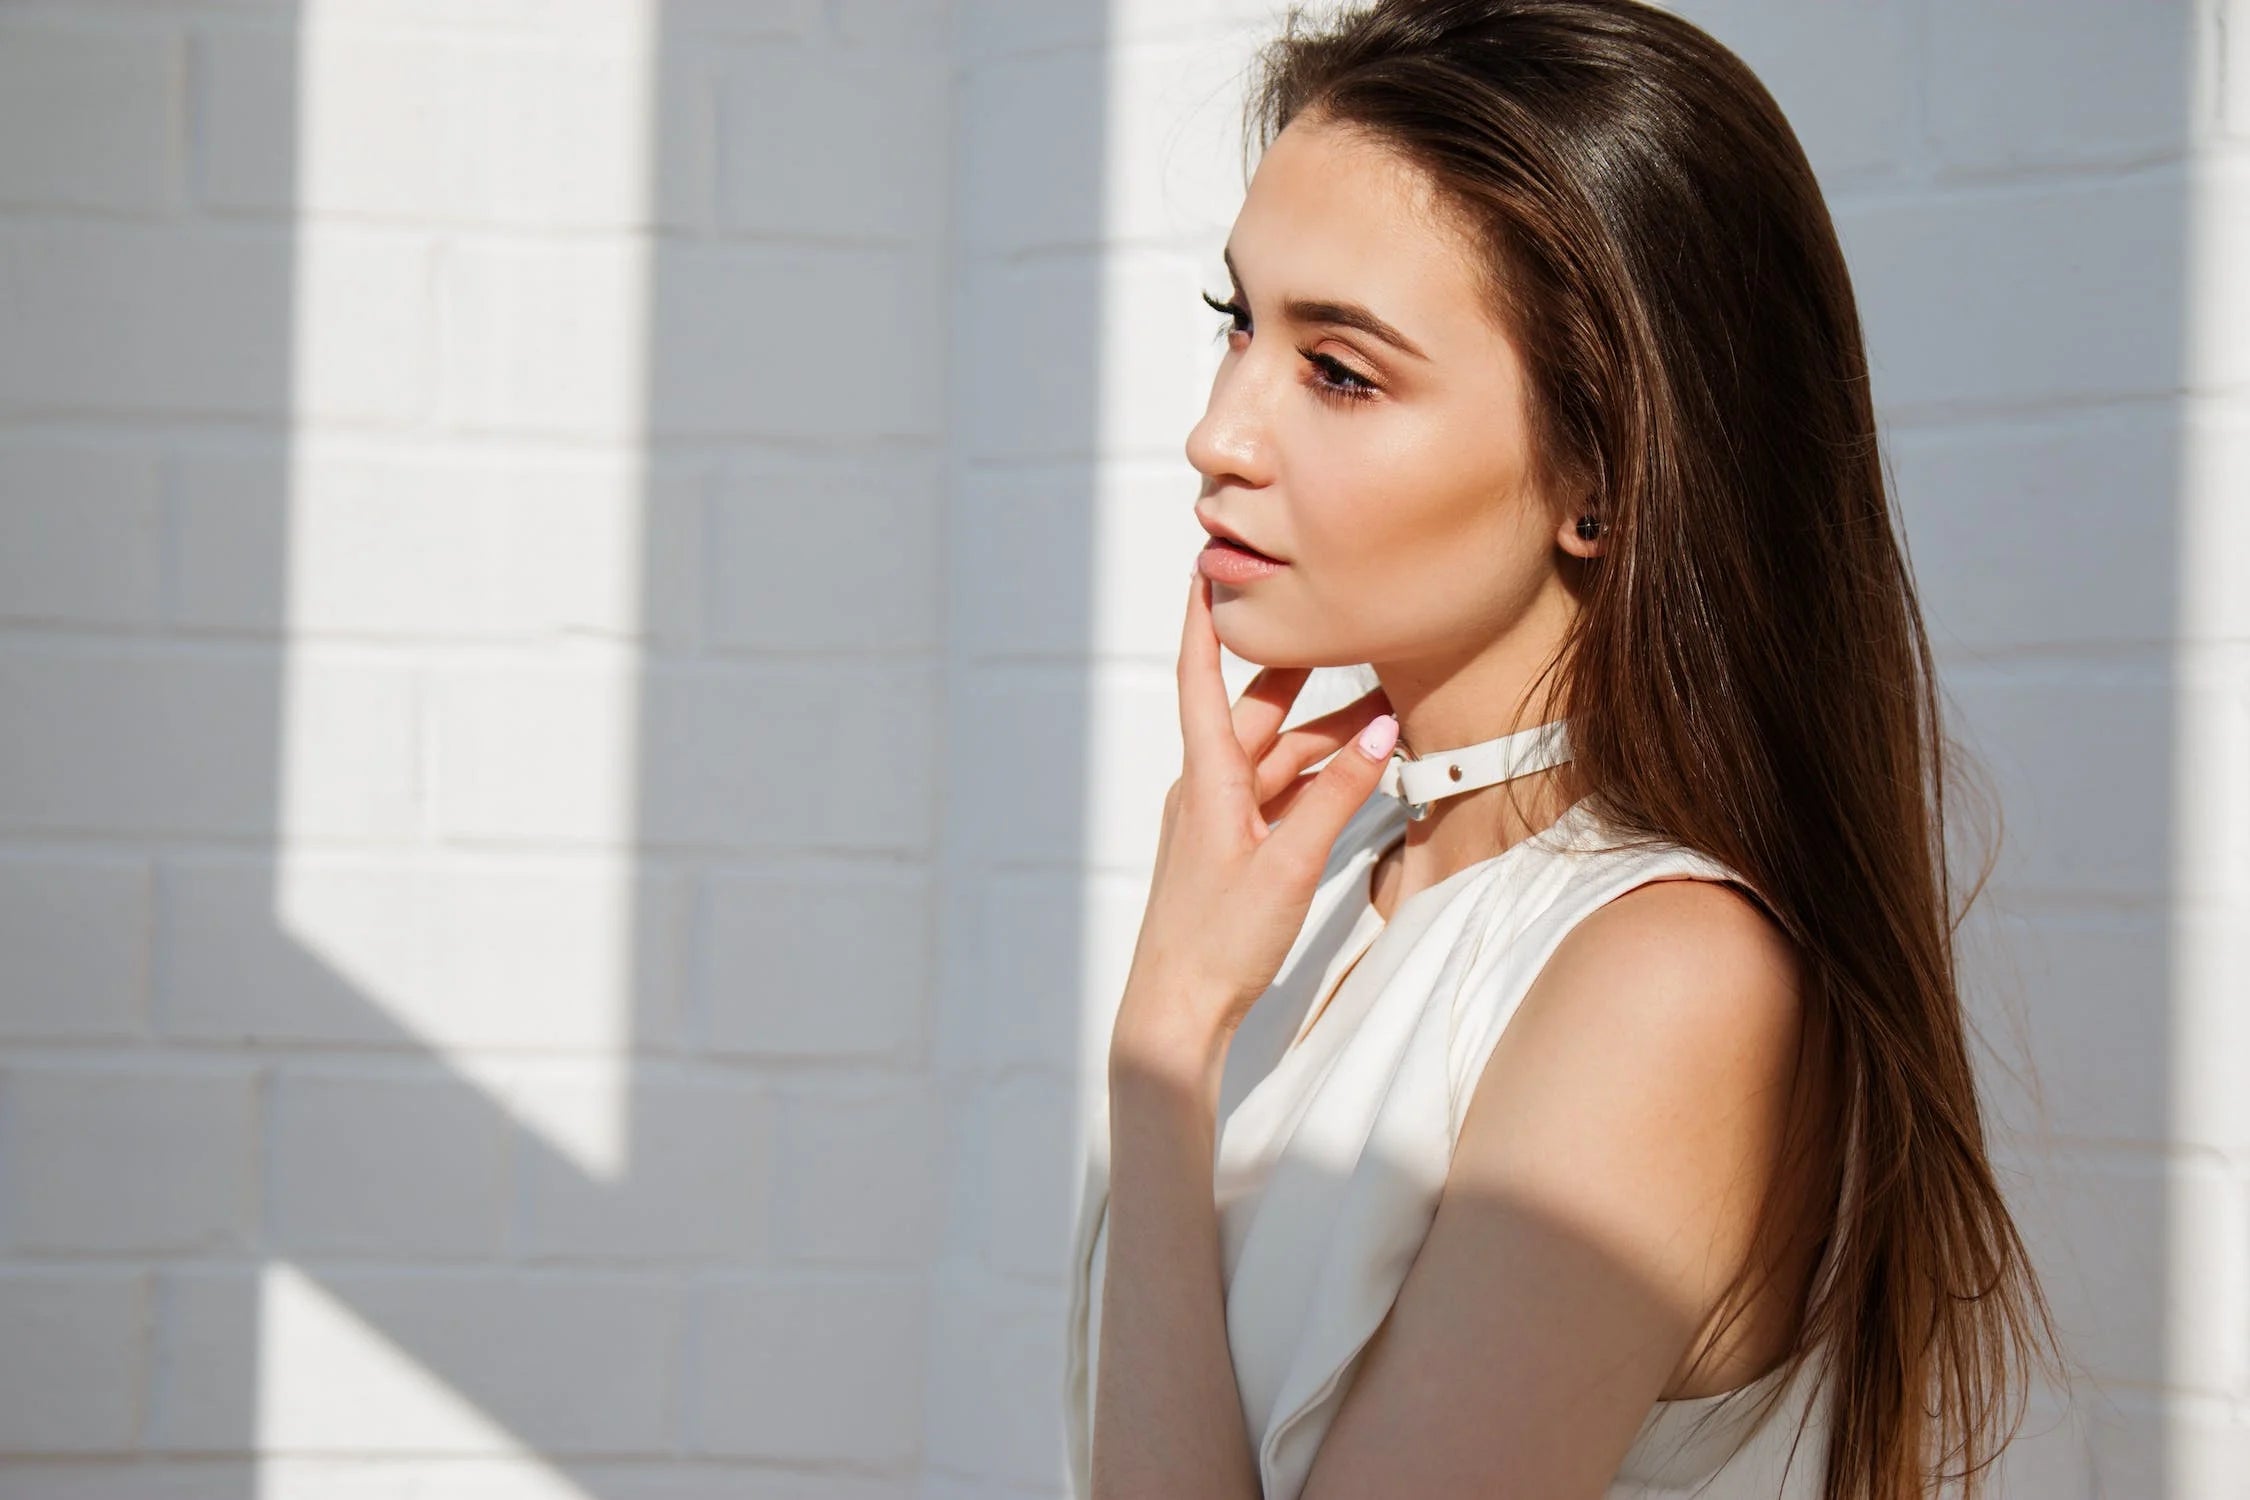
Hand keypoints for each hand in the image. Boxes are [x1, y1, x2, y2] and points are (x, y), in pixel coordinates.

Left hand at [1110, 569, 1399, 1090]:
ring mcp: (1219, 818)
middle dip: (1305, 675)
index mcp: (1207, 779)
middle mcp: (1207, 788)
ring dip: (1326, 736)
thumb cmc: (1219, 943)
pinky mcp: (1233, 848)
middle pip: (1256, 713)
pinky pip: (1279, 794)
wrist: (1178, 1010)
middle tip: (1348, 630)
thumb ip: (1339, 794)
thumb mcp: (1291, 863)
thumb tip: (1381, 732)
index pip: (1201, 677)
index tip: (1207, 566)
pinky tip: (1360, 774)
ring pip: (1277, 756)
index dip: (1204, 620)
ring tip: (1387, 710)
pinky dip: (1318, 779)